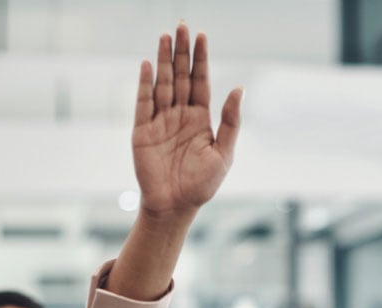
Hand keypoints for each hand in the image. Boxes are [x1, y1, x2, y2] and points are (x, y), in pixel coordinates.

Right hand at [133, 24, 241, 217]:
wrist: (176, 207)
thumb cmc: (202, 185)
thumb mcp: (224, 154)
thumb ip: (231, 122)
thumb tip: (239, 89)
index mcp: (200, 119)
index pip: (200, 82)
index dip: (201, 59)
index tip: (202, 36)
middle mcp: (179, 116)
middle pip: (181, 77)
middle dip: (182, 52)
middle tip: (182, 26)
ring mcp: (160, 121)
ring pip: (163, 84)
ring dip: (164, 61)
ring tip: (166, 37)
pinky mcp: (142, 131)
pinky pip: (143, 103)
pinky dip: (145, 84)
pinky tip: (149, 64)